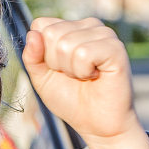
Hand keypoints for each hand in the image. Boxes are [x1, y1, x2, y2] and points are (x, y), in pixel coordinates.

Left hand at [21, 17, 148, 148]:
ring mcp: (105, 34)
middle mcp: (89, 25)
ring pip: (66, 44)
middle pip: (51, 33)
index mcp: (72, 27)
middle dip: (55, 62)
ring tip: (85, 76)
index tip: (58, 69)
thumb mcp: (42, 78)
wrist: (96, 124)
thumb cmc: (71, 100)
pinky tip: (95, 76)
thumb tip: (33, 34)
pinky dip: (83, 71)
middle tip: (74, 75)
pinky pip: (83, 53)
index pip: (41, 25)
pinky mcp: (115, 48)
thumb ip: (32, 56)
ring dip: (71, 70)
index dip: (42, 53)